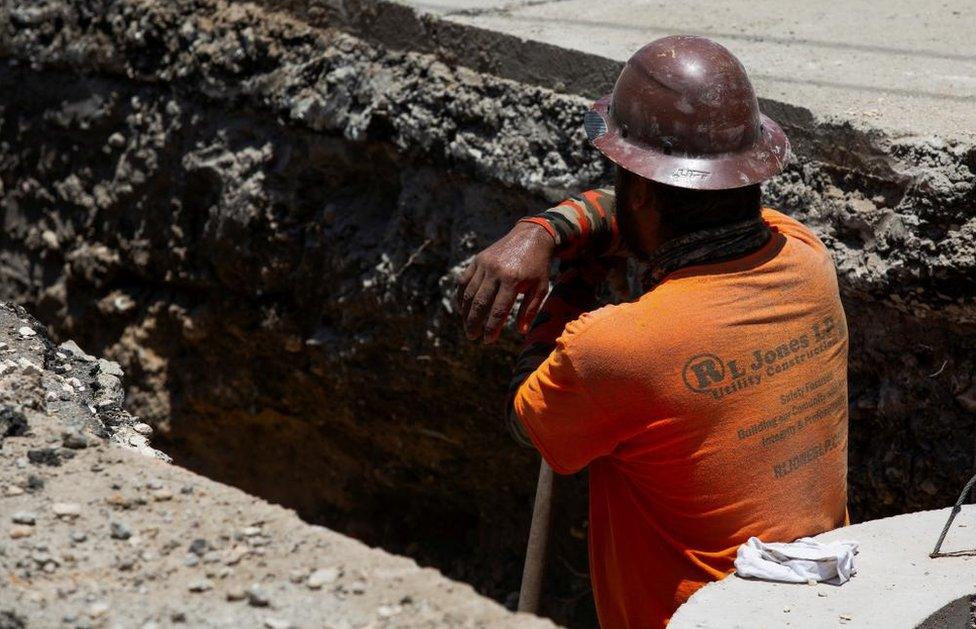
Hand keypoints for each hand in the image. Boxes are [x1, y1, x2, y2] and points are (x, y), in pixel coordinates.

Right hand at [456, 221, 555, 341]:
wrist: (531, 236)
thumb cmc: (538, 265)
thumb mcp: (541, 287)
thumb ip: (530, 309)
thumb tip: (520, 332)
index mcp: (513, 280)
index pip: (498, 310)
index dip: (491, 328)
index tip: (488, 340)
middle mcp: (495, 272)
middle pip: (480, 303)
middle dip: (474, 323)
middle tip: (472, 336)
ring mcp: (484, 264)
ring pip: (469, 293)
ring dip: (465, 312)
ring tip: (467, 326)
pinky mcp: (478, 259)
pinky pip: (464, 280)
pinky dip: (461, 295)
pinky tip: (462, 308)